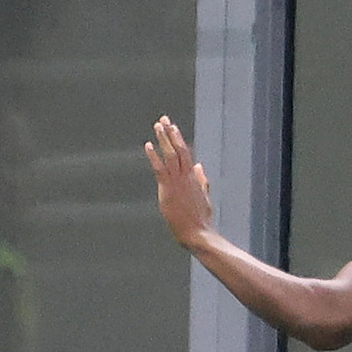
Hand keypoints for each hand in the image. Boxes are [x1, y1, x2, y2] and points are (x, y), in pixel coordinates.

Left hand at [144, 116, 215, 250]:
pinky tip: (148, 145)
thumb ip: (201, 181)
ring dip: (164, 139)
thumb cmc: (200, 220)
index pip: (185, 153)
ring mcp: (178, 182)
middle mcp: (186, 176)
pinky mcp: (169, 190)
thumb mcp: (203, 197)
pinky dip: (154, 156)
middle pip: (179, 149)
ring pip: (171, 155)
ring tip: (158, 125)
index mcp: (193, 178)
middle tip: (163, 118)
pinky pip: (160, 169)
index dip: (178, 139)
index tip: (172, 126)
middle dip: (171, 133)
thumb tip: (199, 167)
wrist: (199, 233)